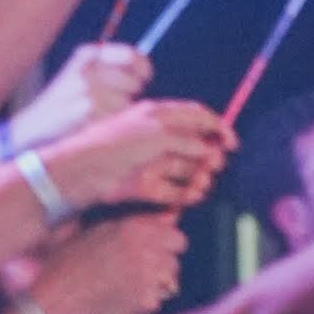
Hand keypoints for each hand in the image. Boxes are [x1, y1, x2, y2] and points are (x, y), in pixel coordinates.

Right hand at [12, 42, 149, 145]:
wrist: (36, 126)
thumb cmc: (67, 101)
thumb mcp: (84, 73)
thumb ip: (113, 67)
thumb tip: (145, 70)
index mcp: (88, 54)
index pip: (130, 55)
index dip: (143, 68)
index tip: (144, 77)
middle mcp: (87, 68)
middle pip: (133, 82)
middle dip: (130, 94)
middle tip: (110, 100)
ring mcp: (87, 90)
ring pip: (127, 103)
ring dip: (119, 112)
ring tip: (97, 113)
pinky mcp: (88, 112)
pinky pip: (117, 119)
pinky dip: (110, 124)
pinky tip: (93, 123)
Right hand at [34, 209, 188, 313]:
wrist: (59, 295)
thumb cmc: (73, 260)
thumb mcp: (102, 230)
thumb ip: (141, 222)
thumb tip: (174, 214)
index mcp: (135, 229)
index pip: (177, 239)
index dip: (167, 246)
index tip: (155, 252)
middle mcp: (147, 251)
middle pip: (174, 261)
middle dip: (161, 267)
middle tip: (135, 272)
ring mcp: (150, 278)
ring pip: (170, 282)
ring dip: (154, 285)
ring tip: (125, 285)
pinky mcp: (148, 302)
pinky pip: (156, 302)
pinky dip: (143, 304)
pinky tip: (120, 300)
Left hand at [40, 96, 229, 212]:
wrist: (81, 173)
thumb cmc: (115, 145)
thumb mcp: (155, 132)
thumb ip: (185, 137)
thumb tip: (207, 147)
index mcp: (158, 116)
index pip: (196, 116)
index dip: (217, 127)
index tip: (232, 143)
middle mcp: (156, 138)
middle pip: (194, 146)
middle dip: (209, 156)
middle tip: (213, 166)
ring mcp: (150, 163)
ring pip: (184, 170)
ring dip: (197, 177)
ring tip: (200, 185)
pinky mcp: (143, 186)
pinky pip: (169, 191)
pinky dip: (182, 194)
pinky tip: (189, 197)